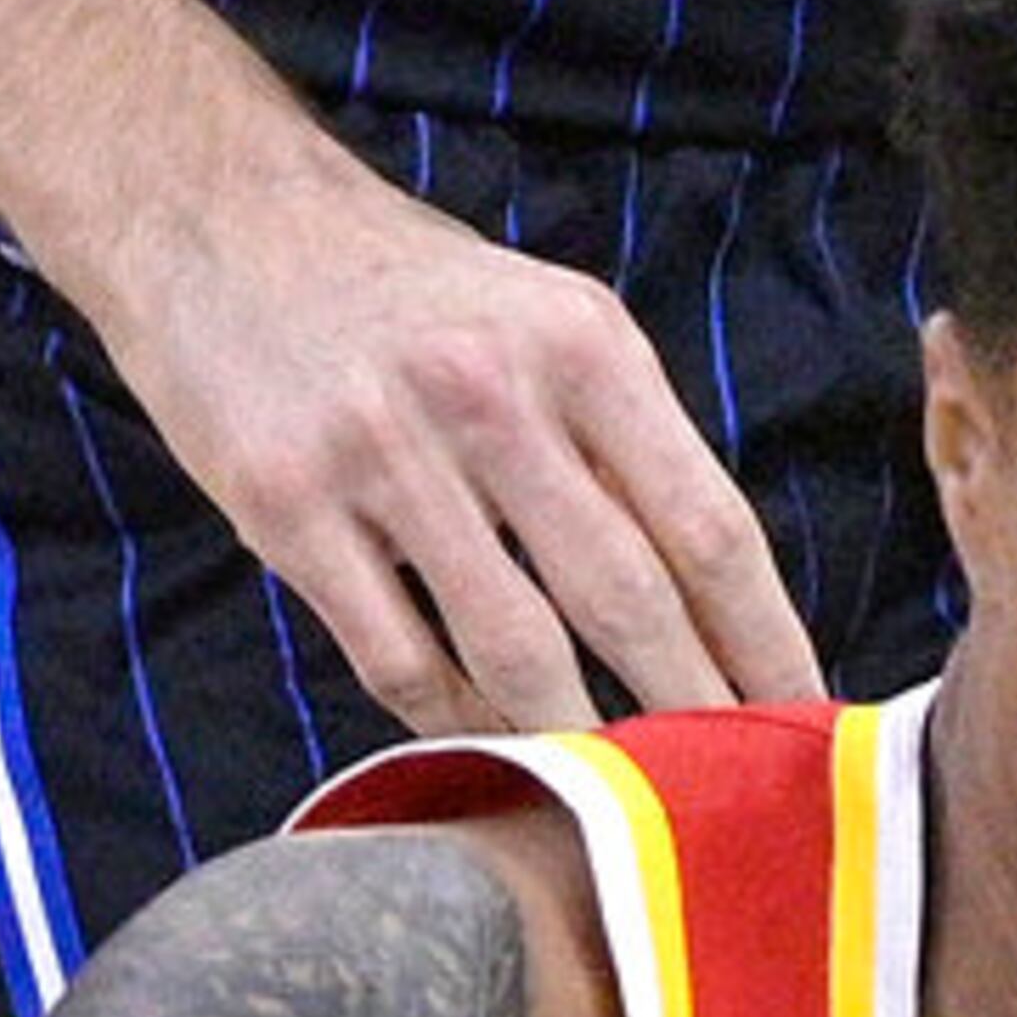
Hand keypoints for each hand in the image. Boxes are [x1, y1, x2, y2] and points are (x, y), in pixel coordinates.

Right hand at [87, 108, 827, 737]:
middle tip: (733, 801)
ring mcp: (382, 452)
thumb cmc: (409, 290)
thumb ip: (620, 443)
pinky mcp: (287, 508)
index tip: (803, 720)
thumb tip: (713, 598)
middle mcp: (489, 393)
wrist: (214, 214)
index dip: (765, 643)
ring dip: (578, 740)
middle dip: (692, 716)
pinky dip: (458, 721)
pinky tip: (495, 746)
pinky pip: (399, 660)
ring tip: (623, 801)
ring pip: (515, 651)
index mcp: (582, 343)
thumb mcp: (541, 319)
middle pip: (626, 600)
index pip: (706, 527)